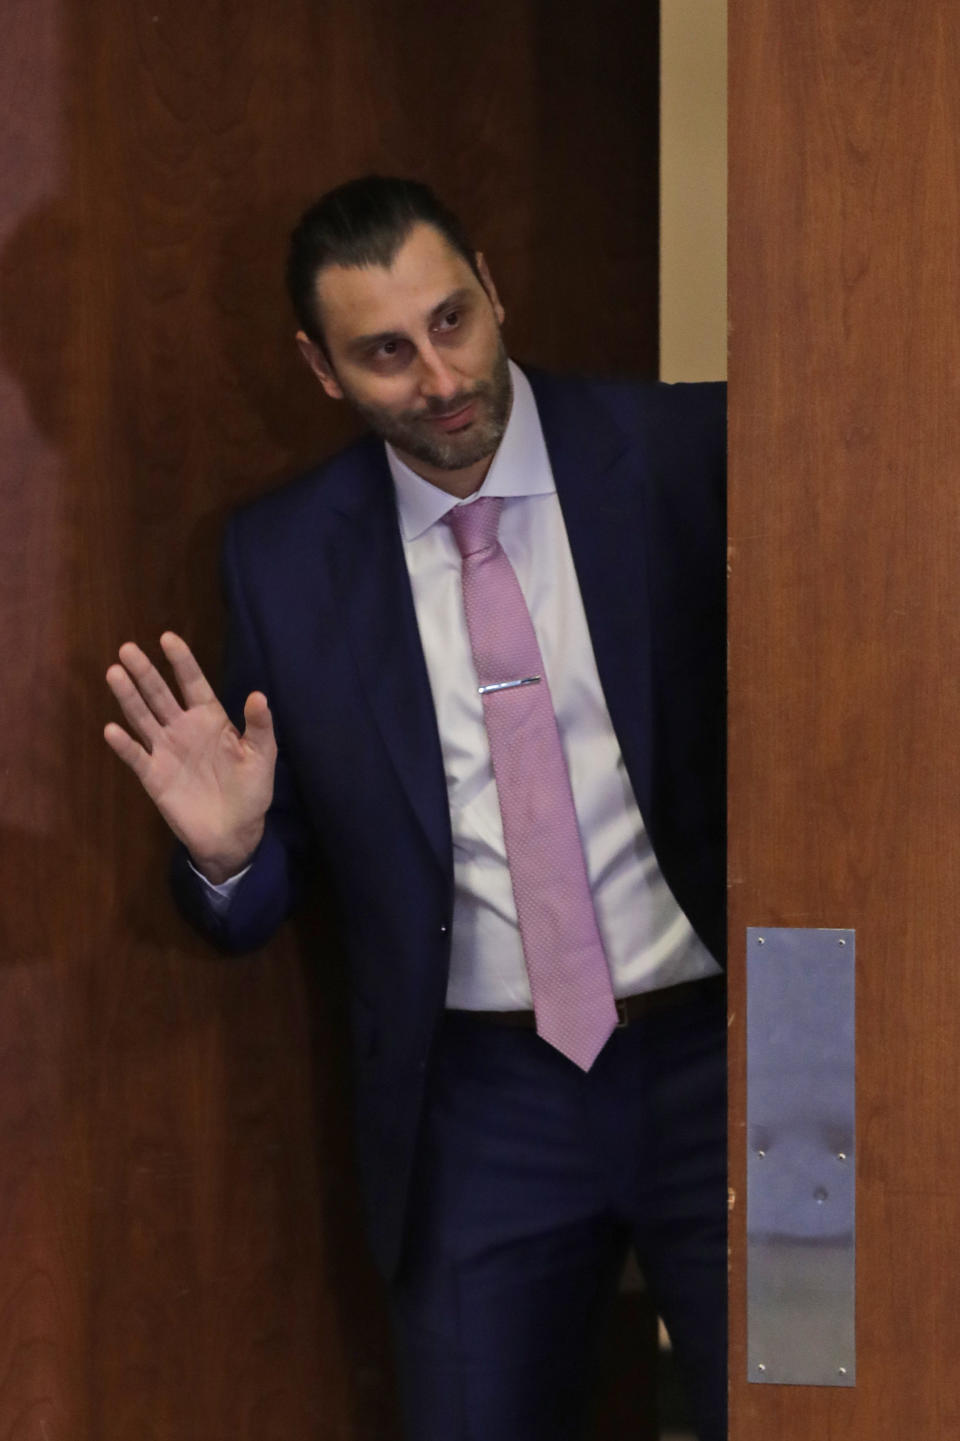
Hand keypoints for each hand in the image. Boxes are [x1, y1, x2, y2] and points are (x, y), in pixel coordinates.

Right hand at [104, 632, 276, 882]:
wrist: (234, 833)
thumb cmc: (251, 791)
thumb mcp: (262, 756)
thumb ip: (259, 726)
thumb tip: (258, 695)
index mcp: (211, 719)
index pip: (193, 683)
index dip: (182, 661)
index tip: (168, 638)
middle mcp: (183, 729)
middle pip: (160, 694)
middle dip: (145, 672)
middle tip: (127, 648)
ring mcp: (166, 751)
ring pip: (143, 718)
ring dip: (129, 697)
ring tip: (114, 673)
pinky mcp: (154, 776)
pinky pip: (136, 757)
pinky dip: (124, 745)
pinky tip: (112, 730)